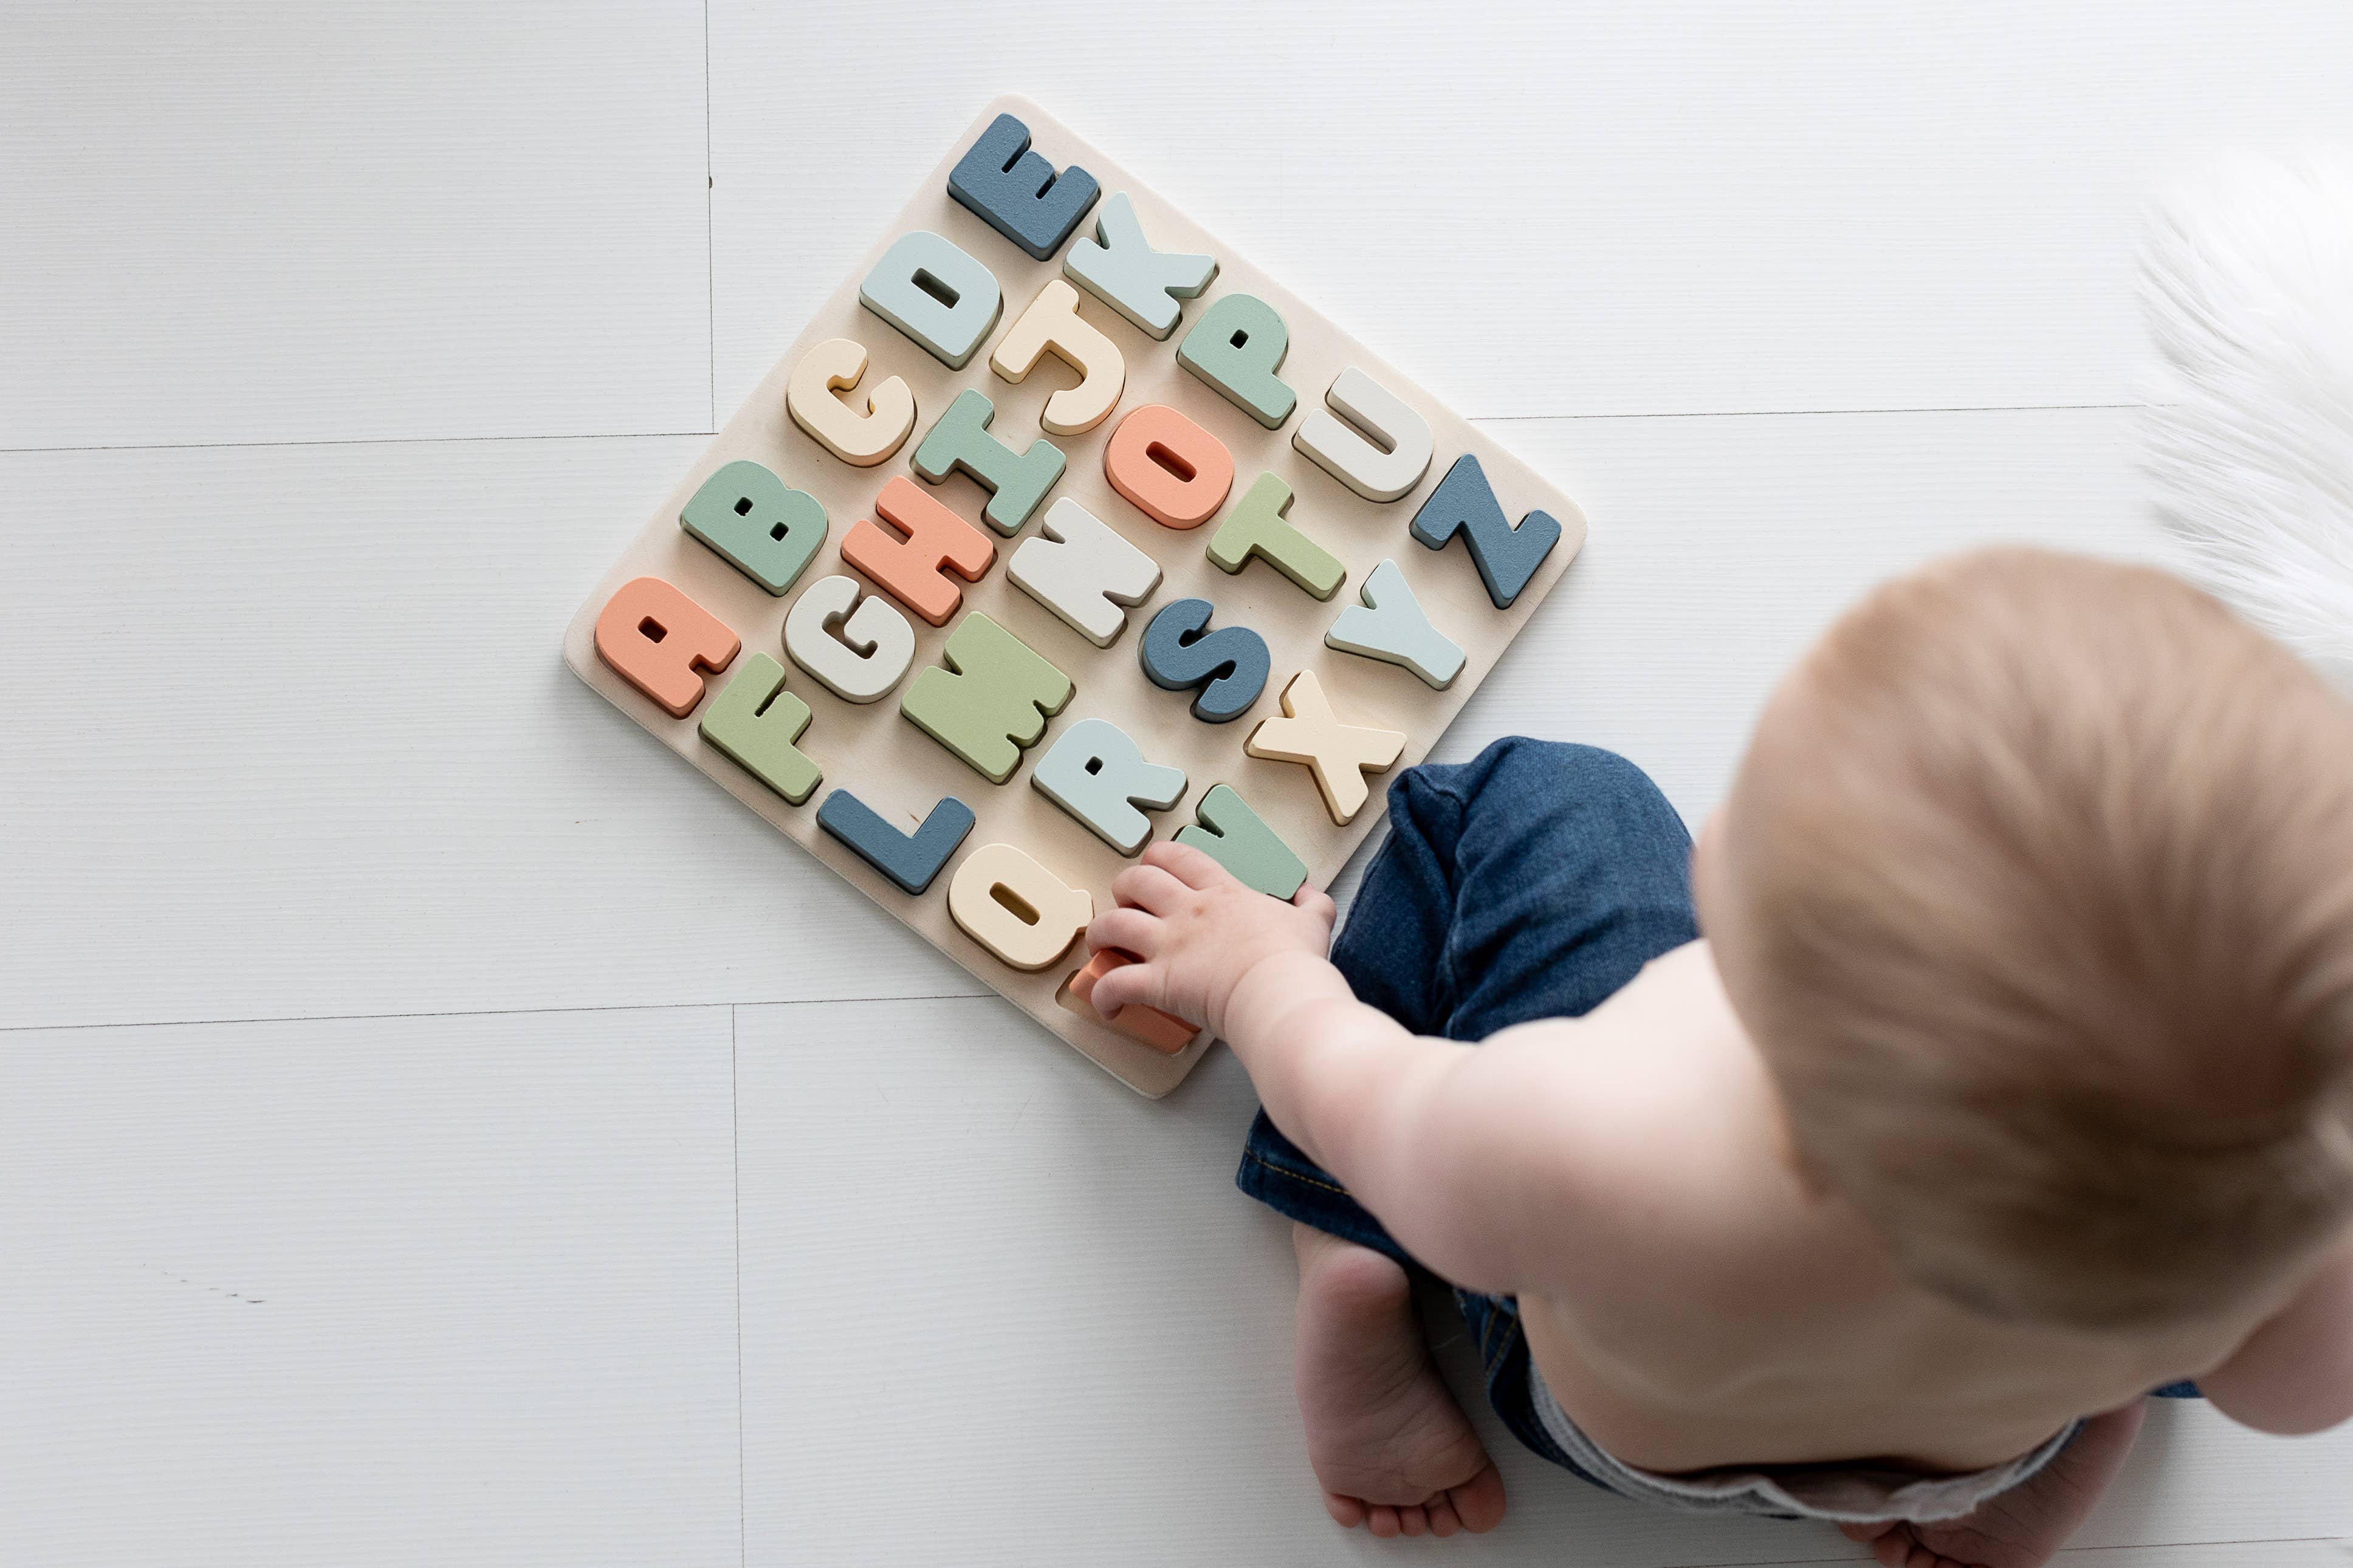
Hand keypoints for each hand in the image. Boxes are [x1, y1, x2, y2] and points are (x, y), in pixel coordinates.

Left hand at [1085, 841, 1338, 1037]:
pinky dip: (1102, 994)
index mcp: (1222, 894)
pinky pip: (1114, 984)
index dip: (1159, 857)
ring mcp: (1169, 946)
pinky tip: (1106, 1005)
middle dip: (1123, 887)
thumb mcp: (1313, 921)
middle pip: (1137, 880)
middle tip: (1126, 901)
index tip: (1155, 866)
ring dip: (1100, 933)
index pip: (1180, 857)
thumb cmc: (1294, 962)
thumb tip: (1310, 893)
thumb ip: (1312, 903)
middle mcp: (1188, 912)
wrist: (1281, 994)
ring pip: (1113, 924)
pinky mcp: (1159, 982)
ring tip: (1100, 945)